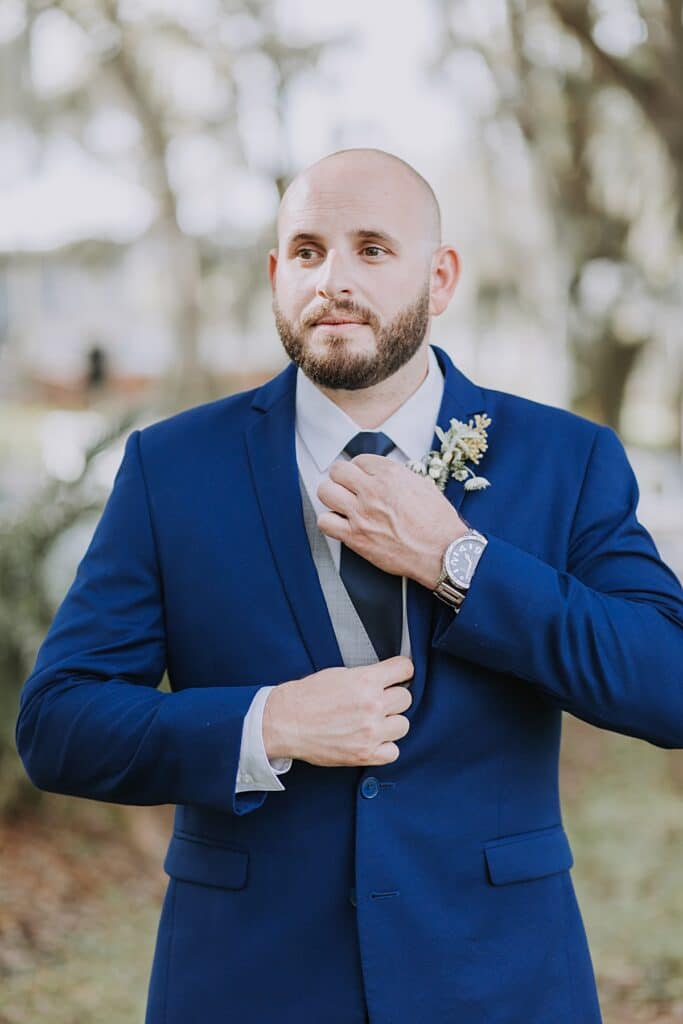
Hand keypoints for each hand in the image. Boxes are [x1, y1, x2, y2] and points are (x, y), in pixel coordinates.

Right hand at [262, 657, 413, 766]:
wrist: (286, 722)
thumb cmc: (308, 697)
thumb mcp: (339, 674)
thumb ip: (367, 676)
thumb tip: (388, 678)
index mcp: (366, 680)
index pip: (405, 669)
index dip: (402, 671)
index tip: (399, 675)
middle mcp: (372, 705)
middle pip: (406, 698)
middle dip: (393, 698)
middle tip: (379, 701)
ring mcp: (370, 732)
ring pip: (403, 725)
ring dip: (391, 723)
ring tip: (374, 721)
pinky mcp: (365, 754)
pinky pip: (394, 751)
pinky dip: (385, 747)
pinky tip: (373, 740)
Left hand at [317, 455, 466, 588]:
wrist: (442, 552)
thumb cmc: (438, 523)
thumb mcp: (423, 486)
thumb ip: (399, 477)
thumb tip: (384, 476)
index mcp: (391, 475)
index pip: (359, 460)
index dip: (360, 470)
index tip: (363, 478)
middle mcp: (372, 490)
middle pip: (337, 471)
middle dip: (342, 478)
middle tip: (348, 488)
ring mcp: (361, 514)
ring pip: (326, 492)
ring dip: (332, 496)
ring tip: (341, 504)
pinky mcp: (355, 537)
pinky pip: (325, 522)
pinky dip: (330, 522)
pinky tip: (340, 524)